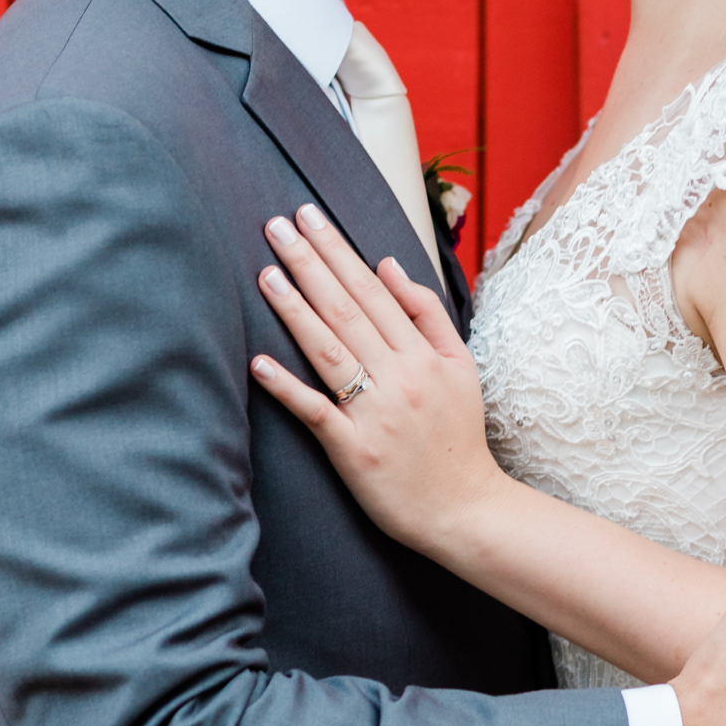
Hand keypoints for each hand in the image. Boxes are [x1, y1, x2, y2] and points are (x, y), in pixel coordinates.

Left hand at [250, 204, 504, 554]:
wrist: (467, 508)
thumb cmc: (458, 435)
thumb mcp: (461, 365)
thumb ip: (427, 313)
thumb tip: (387, 265)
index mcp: (422, 354)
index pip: (372, 290)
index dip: (338, 251)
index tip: (309, 217)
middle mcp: (400, 377)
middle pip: (347, 310)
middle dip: (310, 263)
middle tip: (276, 225)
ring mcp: (375, 415)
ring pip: (331, 352)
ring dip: (295, 311)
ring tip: (266, 275)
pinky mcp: (355, 452)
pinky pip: (318, 414)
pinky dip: (288, 389)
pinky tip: (259, 364)